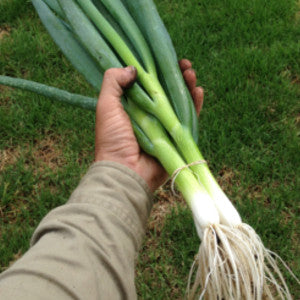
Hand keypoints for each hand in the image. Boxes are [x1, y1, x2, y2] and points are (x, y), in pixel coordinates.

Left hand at [95, 60, 203, 191]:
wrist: (125, 171)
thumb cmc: (112, 139)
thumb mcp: (106, 106)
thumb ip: (113, 83)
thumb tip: (132, 68)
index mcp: (133, 106)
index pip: (148, 83)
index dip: (157, 70)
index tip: (163, 58)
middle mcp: (150, 115)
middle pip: (167, 91)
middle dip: (176, 76)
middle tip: (184, 64)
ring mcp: (165, 126)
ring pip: (180, 102)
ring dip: (187, 86)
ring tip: (191, 73)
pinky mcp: (177, 138)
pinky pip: (190, 120)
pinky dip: (196, 106)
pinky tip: (198, 91)